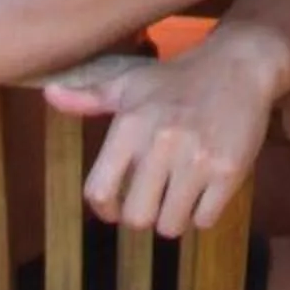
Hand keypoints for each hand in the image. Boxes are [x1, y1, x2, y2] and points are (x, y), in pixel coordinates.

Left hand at [44, 48, 278, 238]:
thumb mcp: (130, 84)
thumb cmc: (178, 78)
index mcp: (130, 125)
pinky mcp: (229, 170)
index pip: (98, 192)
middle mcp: (160, 143)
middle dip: (146, 214)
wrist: (239, 64)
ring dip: (175, 216)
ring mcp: (196, 159)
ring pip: (171, 225)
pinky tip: (207, 187)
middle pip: (136, 218)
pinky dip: (204, 212)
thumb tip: (49, 94)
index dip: (106, 210)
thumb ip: (88, 98)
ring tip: (183, 190)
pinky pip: (205, 220)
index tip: (118, 207)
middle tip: (158, 196)